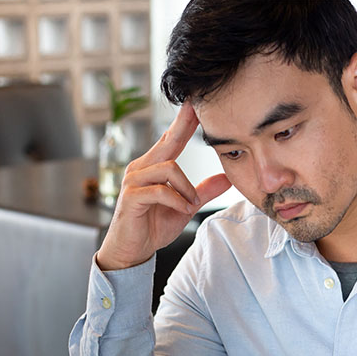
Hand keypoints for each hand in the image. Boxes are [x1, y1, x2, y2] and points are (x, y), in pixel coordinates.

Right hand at [96, 101, 231, 270]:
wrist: (131, 251)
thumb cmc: (152, 227)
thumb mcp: (184, 207)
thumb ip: (202, 192)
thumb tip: (226, 178)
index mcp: (153, 167)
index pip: (171, 140)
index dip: (183, 122)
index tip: (195, 104)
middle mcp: (140, 169)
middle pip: (167, 142)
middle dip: (184, 126)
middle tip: (198, 109)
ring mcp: (133, 181)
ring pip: (168, 169)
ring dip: (186, 188)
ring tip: (190, 204)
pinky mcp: (131, 197)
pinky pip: (159, 191)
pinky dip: (176, 201)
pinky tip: (182, 210)